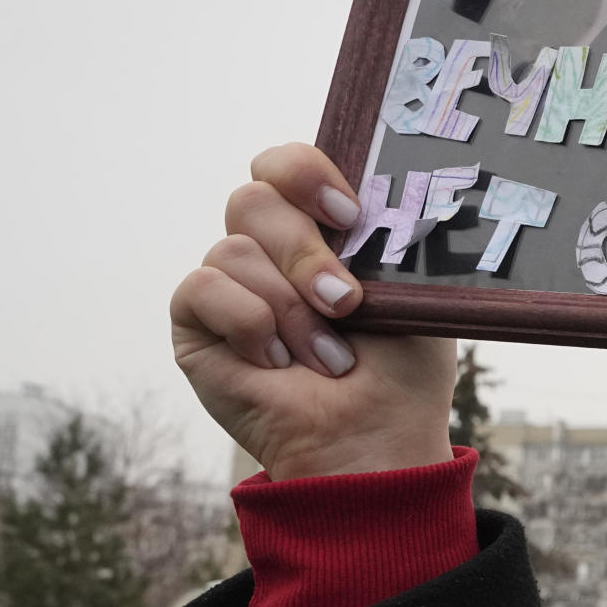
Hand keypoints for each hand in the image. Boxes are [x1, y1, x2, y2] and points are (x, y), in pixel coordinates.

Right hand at [169, 145, 454, 480]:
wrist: (373, 439)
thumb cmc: (400, 373)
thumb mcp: (411, 295)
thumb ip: (384, 237)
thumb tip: (378, 197)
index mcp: (317, 231)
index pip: (284, 167)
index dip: (305, 174)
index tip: (350, 214)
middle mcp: (265, 250)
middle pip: (253, 199)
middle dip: (305, 251)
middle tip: (346, 302)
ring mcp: (228, 285)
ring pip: (234, 250)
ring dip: (292, 312)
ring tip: (328, 359)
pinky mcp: (195, 323)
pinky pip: (204, 289)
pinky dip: (249, 325)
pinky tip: (276, 363)